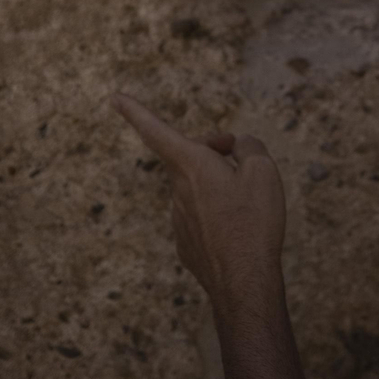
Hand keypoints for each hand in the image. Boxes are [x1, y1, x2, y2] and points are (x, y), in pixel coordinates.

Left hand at [111, 91, 286, 302]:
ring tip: (247, 199)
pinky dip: (217, 210)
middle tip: (237, 151)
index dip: (136, 111)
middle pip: (189, 156)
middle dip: (211, 147)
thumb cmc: (253, 221)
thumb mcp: (264, 171)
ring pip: (196, 186)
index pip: (156, 131)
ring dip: (217, 182)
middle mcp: (178, 189)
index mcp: (191, 164)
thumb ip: (250, 147)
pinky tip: (237, 225)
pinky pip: (200, 214)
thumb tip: (240, 146)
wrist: (243, 280)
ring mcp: (178, 217)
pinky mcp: (185, 241)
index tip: (115, 98)